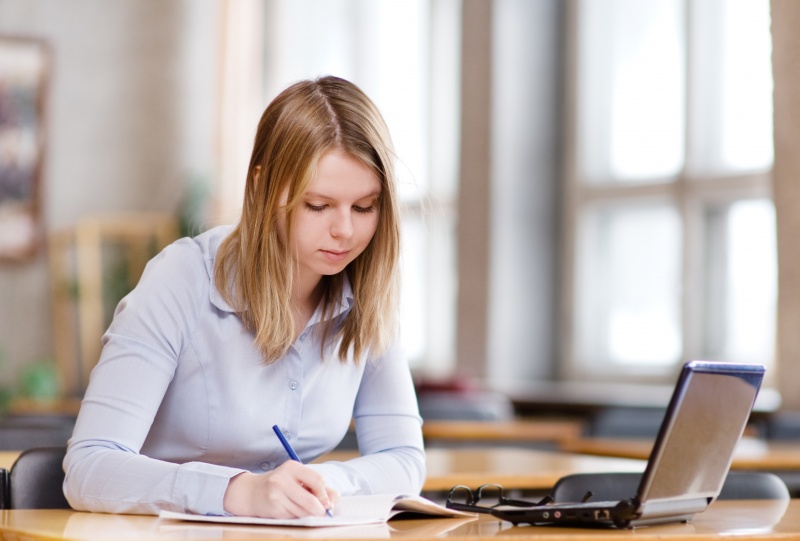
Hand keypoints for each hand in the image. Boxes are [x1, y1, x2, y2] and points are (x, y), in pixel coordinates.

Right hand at [223, 460, 338, 517]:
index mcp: (292, 467)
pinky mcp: (272, 509)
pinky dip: (297, 517)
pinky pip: (293, 517)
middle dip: (320, 510)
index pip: (317, 480)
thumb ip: (318, 487)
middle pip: (311, 501)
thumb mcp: (298, 478)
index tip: (326, 501)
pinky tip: (291, 510)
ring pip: (303, 512)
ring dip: (309, 515)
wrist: (252, 492)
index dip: (325, 494)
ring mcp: (275, 494)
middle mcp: (282, 479)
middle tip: (323, 513)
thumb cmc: (282, 484)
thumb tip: (333, 502)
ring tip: (304, 509)